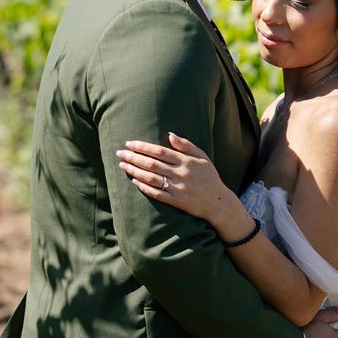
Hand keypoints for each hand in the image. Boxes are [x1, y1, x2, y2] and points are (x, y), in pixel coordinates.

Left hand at [116, 133, 237, 228]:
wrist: (218, 203)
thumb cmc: (209, 177)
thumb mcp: (202, 157)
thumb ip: (187, 145)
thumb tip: (170, 134)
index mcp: (186, 161)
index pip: (160, 151)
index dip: (143, 147)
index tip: (129, 143)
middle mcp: (181, 174)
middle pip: (152, 164)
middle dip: (133, 157)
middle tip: (120, 153)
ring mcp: (178, 188)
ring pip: (151, 178)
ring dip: (135, 171)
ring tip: (122, 166)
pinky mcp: (176, 201)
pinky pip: (157, 194)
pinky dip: (144, 187)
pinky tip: (134, 181)